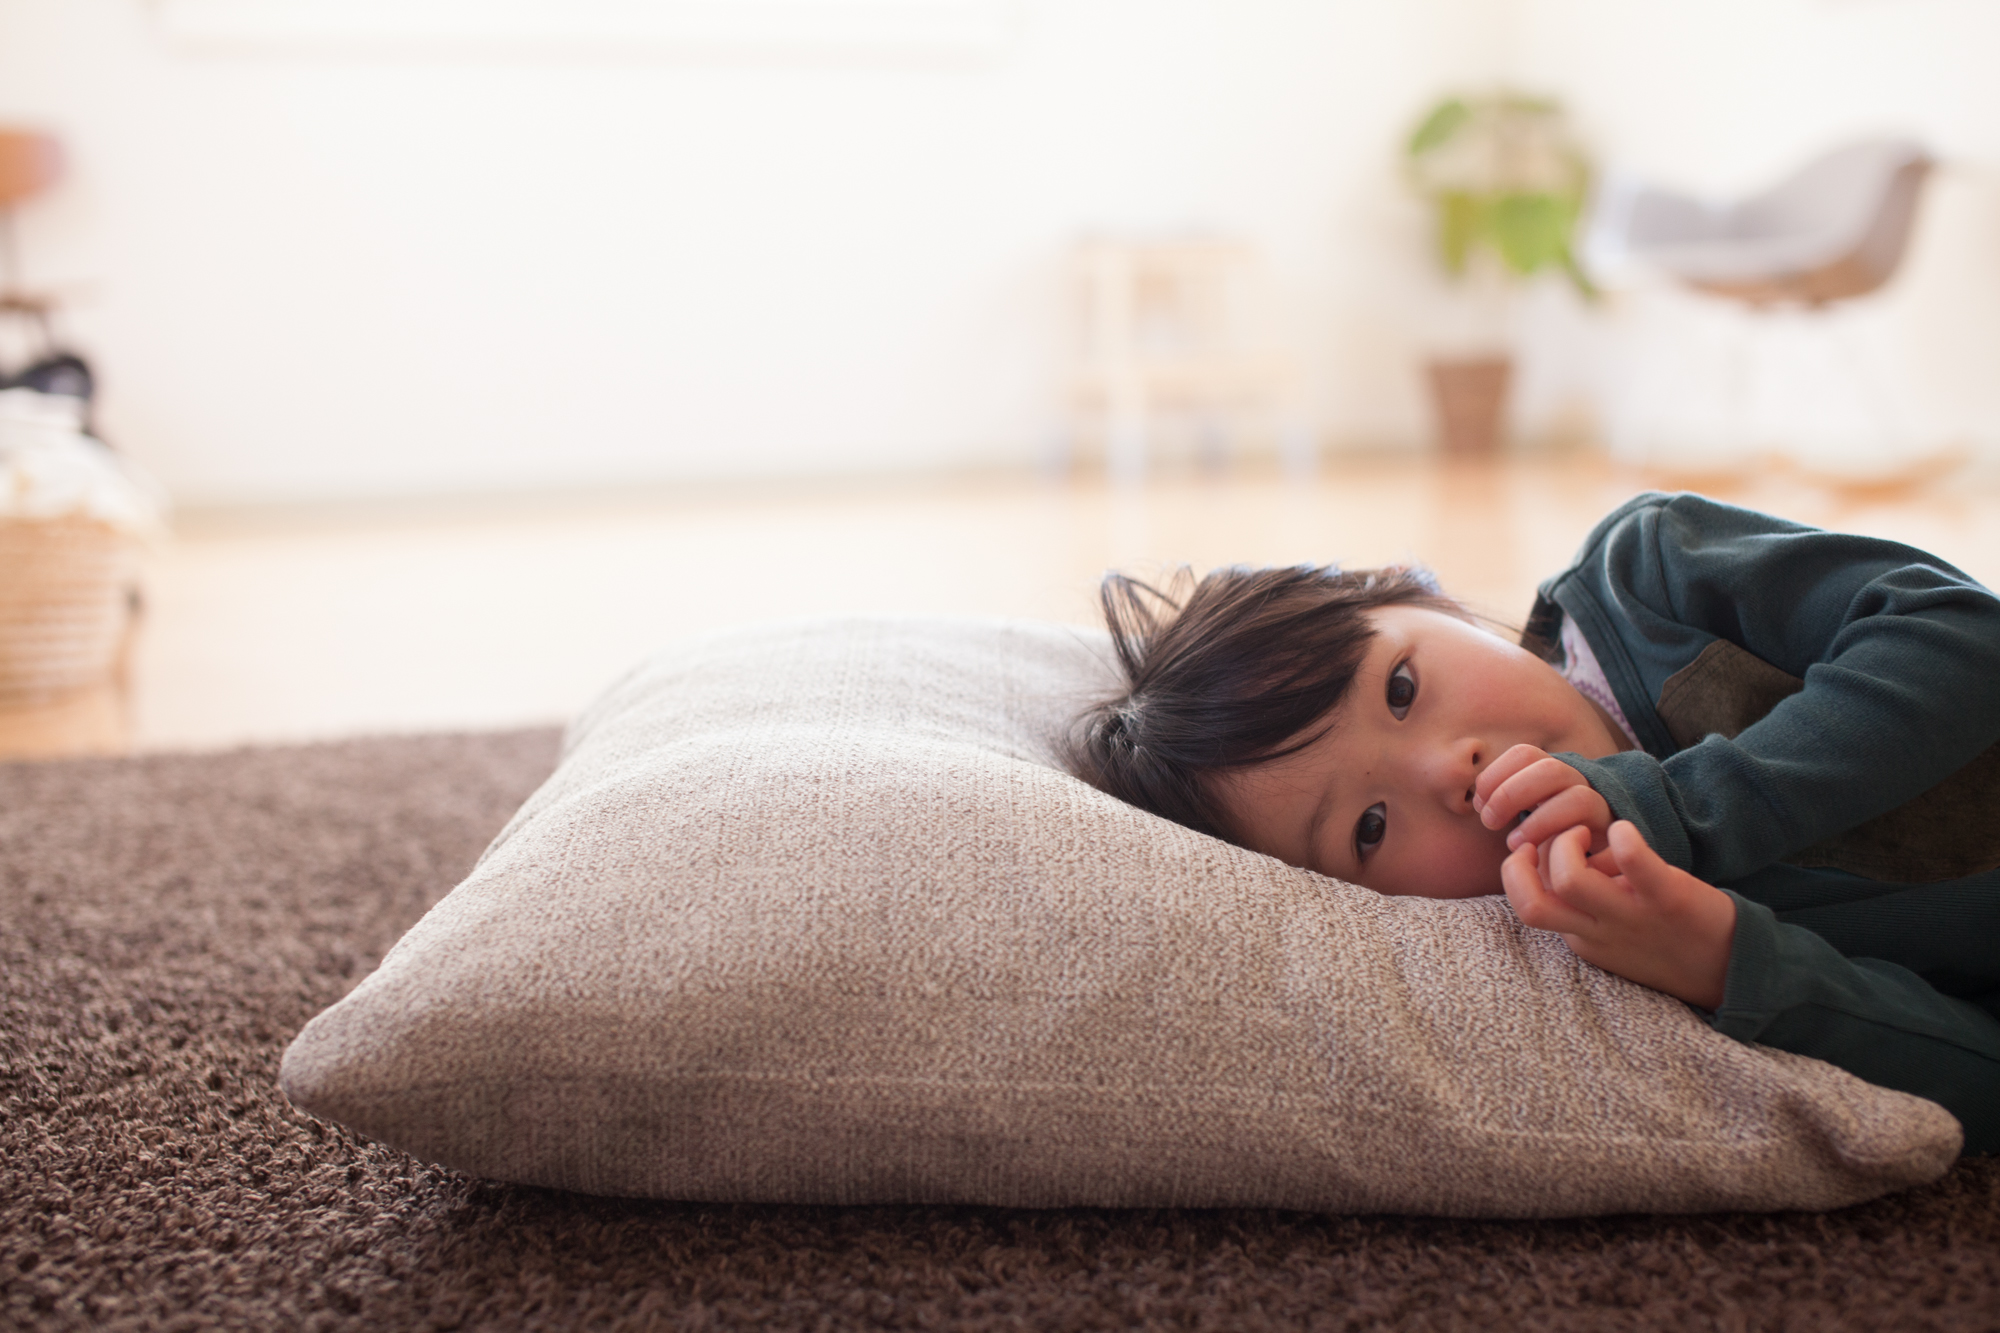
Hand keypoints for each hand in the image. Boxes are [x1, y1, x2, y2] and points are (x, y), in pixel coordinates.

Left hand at [1473, 744, 1612, 853]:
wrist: (1590, 863)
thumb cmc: (1546, 839)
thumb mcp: (1522, 816)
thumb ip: (1504, 803)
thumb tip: (1478, 802)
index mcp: (1550, 771)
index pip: (1523, 754)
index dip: (1495, 775)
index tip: (1479, 805)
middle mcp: (1576, 780)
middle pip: (1547, 767)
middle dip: (1510, 793)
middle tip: (1489, 821)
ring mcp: (1597, 801)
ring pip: (1576, 794)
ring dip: (1537, 818)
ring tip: (1512, 843)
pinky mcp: (1608, 825)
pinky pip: (1590, 821)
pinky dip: (1556, 832)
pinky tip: (1536, 850)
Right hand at [1500, 821, 1735, 1009]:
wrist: (1729, 971)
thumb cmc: (1664, 943)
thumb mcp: (1610, 936)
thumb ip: (1581, 908)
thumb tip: (1552, 858)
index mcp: (1582, 939)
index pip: (1529, 904)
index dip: (1522, 870)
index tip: (1534, 849)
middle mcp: (1599, 931)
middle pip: (1532, 904)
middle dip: (1523, 863)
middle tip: (1548, 840)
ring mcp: (1632, 916)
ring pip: (1570, 879)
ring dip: (1566, 843)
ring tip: (1586, 829)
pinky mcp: (1668, 898)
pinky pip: (1635, 863)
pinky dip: (1623, 837)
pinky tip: (1624, 829)